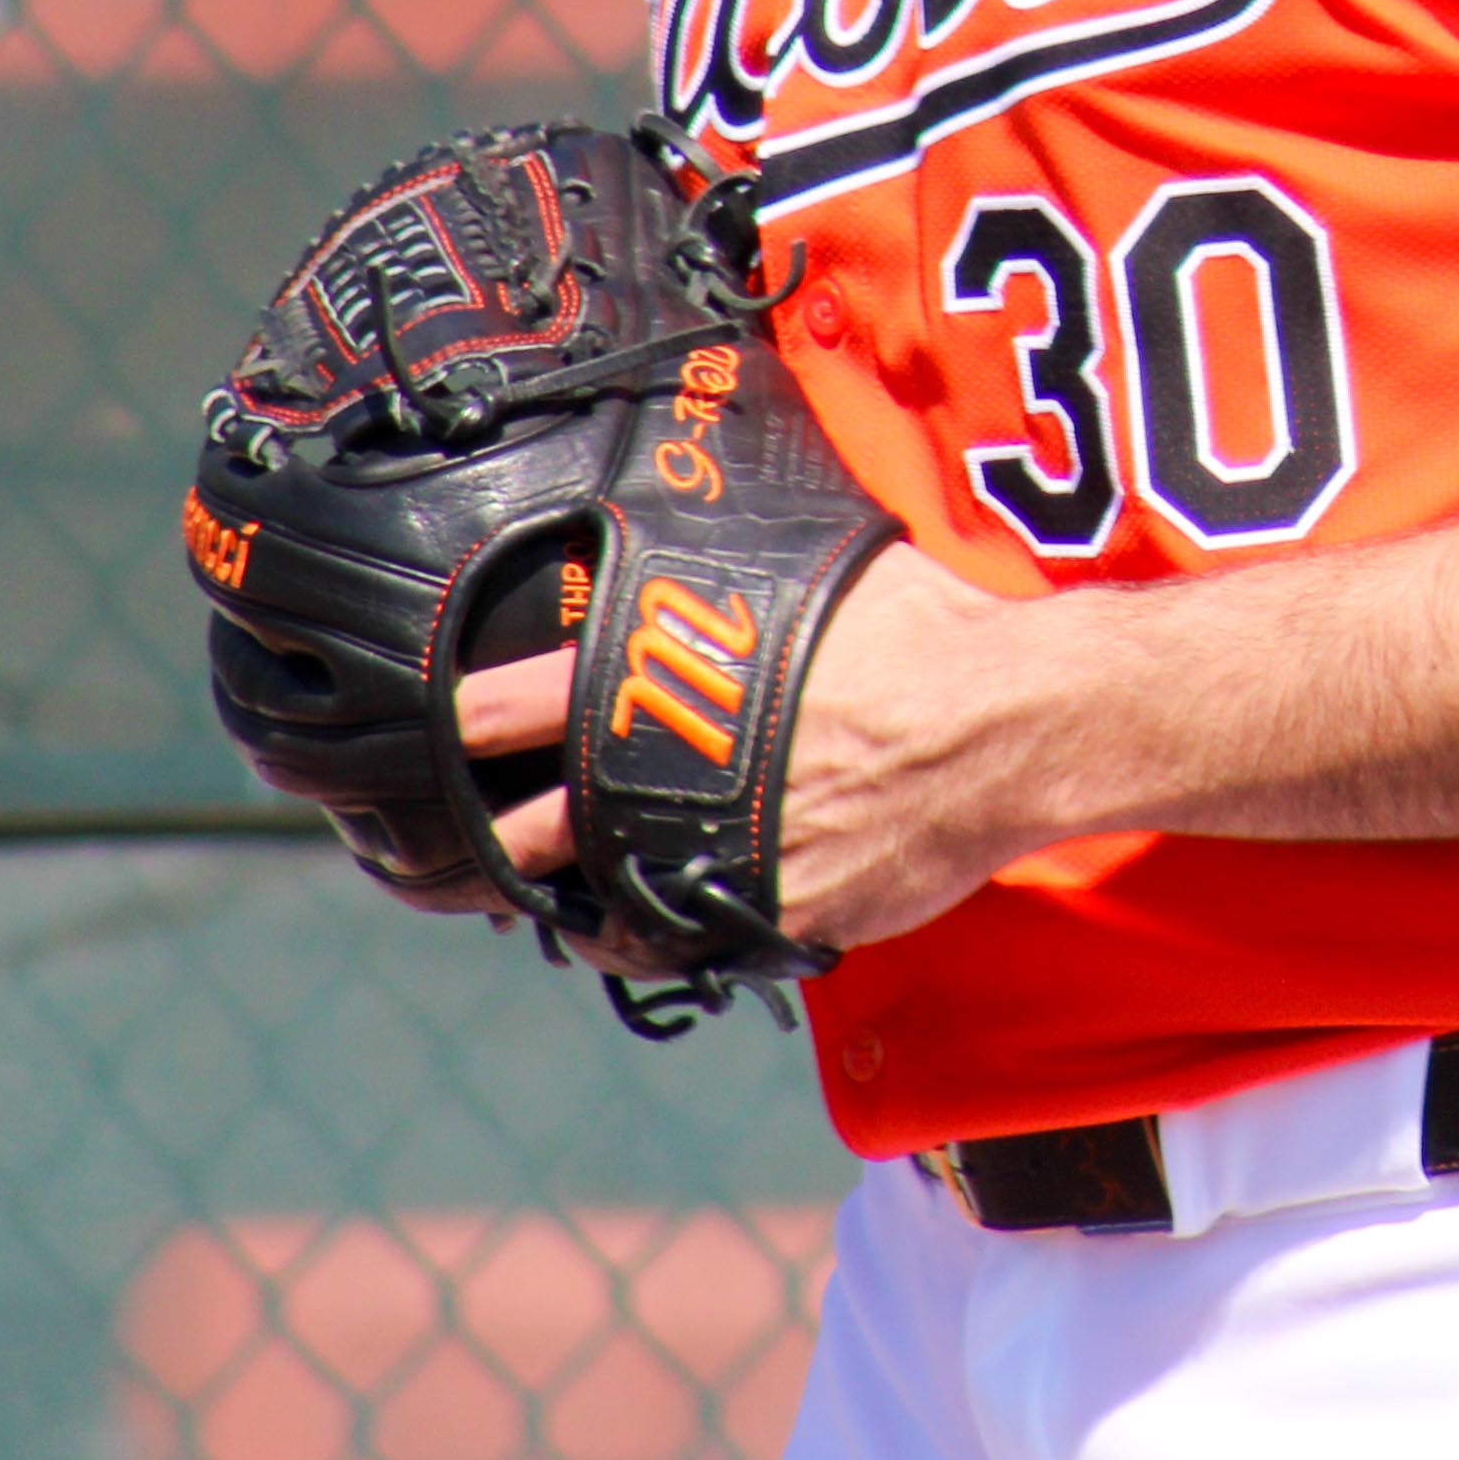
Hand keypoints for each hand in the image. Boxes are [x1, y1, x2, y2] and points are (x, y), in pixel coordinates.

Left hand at [450, 547, 1044, 958]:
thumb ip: (733, 575)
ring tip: (561, 902)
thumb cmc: (921, 629)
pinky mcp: (773, 915)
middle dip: (504, 840)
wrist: (1008, 721)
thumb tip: (705, 518)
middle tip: (489, 840)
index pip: (514, 705)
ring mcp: (716, 856)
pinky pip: (694, 941)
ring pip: (606, 904)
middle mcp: (672, 777)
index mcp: (665, 679)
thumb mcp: (810, 569)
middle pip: (537, 830)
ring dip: (580, 904)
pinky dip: (674, 935)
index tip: (450, 733)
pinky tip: (662, 928)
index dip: (468, 724)